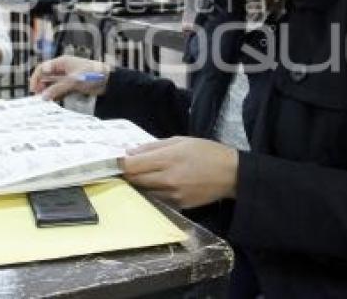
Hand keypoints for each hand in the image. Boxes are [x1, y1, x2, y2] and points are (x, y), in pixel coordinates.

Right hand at [29, 55, 110, 100]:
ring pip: (52, 85)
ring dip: (48, 92)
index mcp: (62, 62)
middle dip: (41, 86)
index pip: (43, 68)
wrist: (109, 81)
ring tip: (47, 101)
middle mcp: (63, 69)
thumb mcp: (73, 81)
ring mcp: (67, 77)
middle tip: (38, 97)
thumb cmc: (92, 74)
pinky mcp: (72, 85)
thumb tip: (43, 97)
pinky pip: (59, 90)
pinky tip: (55, 100)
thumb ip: (57, 89)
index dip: (36, 78)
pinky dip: (56, 95)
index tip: (34, 90)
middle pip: (46, 77)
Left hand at [121, 137, 238, 208]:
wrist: (231, 174)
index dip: (120, 164)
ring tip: (143, 176)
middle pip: (134, 180)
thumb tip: (130, 152)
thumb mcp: (180, 141)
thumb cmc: (206, 152)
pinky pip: (157, 199)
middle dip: (127, 174)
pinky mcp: (179, 206)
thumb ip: (153, 146)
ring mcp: (173, 195)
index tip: (115, 161)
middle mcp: (167, 179)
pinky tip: (158, 185)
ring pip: (144, 192)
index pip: (132, 165)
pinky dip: (153, 192)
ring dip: (139, 185)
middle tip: (126, 168)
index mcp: (167, 159)